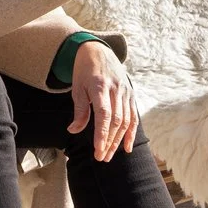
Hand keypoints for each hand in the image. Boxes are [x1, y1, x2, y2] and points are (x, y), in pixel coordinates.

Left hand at [66, 39, 138, 162]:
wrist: (98, 50)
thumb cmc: (84, 70)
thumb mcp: (77, 87)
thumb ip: (79, 110)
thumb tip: (73, 130)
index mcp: (100, 86)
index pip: (103, 114)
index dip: (102, 133)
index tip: (98, 149)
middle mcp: (116, 89)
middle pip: (115, 121)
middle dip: (109, 141)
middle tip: (101, 157)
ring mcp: (126, 92)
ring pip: (125, 121)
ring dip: (118, 140)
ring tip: (109, 155)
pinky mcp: (131, 94)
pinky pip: (133, 116)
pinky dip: (131, 133)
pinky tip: (127, 147)